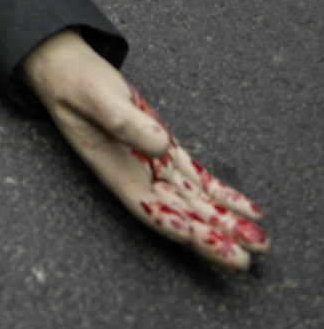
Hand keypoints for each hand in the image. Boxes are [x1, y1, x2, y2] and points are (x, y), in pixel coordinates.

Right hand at [21, 30, 267, 271]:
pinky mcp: (165, 150)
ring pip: (195, 201)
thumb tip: (161, 145)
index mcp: (112, 168)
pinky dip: (223, 195)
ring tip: (258, 243)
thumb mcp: (95, 97)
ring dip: (225, 222)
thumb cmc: (74, 83)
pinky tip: (248, 211)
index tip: (192, 237)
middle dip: (210, 237)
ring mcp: (153, 164)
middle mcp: (136, 175)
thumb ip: (124, 122)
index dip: (167, 222)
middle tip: (242, 260)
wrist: (69, 68)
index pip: (144, 204)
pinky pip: (198, 179)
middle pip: (177, 214)